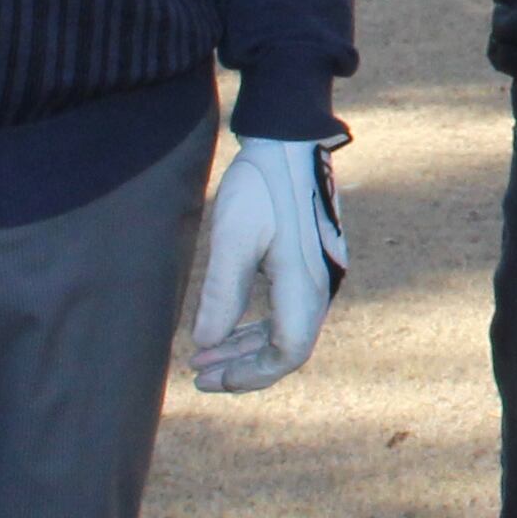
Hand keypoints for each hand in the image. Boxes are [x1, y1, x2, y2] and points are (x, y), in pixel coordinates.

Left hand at [187, 135, 347, 393]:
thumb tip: (206, 344)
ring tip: (203, 353)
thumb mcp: (233, 237)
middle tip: (196, 372)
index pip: (287, 353)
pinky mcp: (309, 265)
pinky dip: (257, 326)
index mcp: (304, 283)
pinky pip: (286, 311)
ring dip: (246, 347)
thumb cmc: (261, 185)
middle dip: (242, 366)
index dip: (248, 375)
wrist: (290, 141)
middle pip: (287, 349)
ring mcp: (318, 276)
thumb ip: (222, 294)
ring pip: (286, 331)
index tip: (208, 376)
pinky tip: (227, 327)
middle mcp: (319, 286)